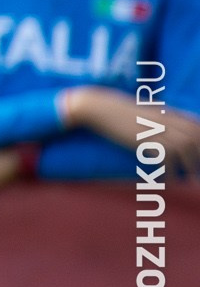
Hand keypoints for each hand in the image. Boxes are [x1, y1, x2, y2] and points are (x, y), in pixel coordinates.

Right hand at [66, 89, 199, 172]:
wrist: (96, 107)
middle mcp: (164, 120)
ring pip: (185, 147)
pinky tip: (168, 179)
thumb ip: (159, 116)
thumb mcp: (142, 110)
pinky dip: (170, 169)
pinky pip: (166, 156)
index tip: (198, 158)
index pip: (196, 126)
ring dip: (190, 166)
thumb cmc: (116, 110)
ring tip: (188, 179)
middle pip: (195, 137)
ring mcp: (154, 128)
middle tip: (195, 173)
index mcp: (166, 112)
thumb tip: (170, 126)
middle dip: (199, 158)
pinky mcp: (143, 138)